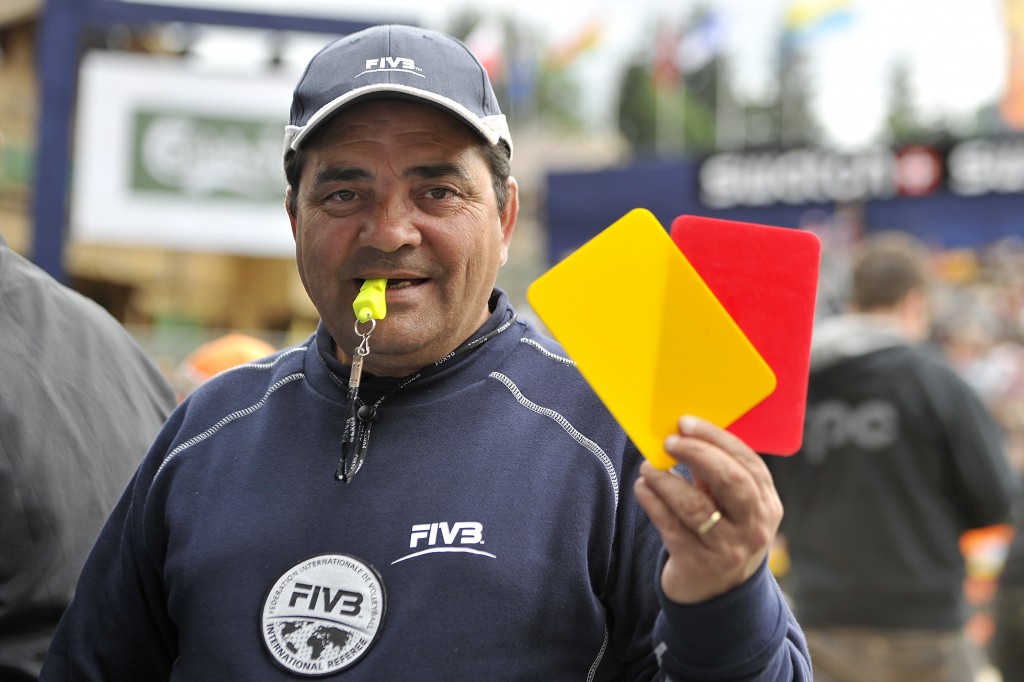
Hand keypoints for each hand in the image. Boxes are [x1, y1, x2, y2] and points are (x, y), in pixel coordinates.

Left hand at [633, 415, 782, 603]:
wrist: (717, 595)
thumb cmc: (722, 534)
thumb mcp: (734, 508)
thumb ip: (717, 476)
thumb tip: (685, 436)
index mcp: (766, 505)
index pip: (747, 462)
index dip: (715, 438)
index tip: (686, 423)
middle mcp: (753, 527)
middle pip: (729, 480)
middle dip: (696, 453)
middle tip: (668, 441)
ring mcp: (728, 549)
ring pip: (694, 505)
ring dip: (665, 479)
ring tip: (647, 467)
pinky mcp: (698, 564)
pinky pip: (670, 526)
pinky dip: (652, 502)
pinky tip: (642, 488)